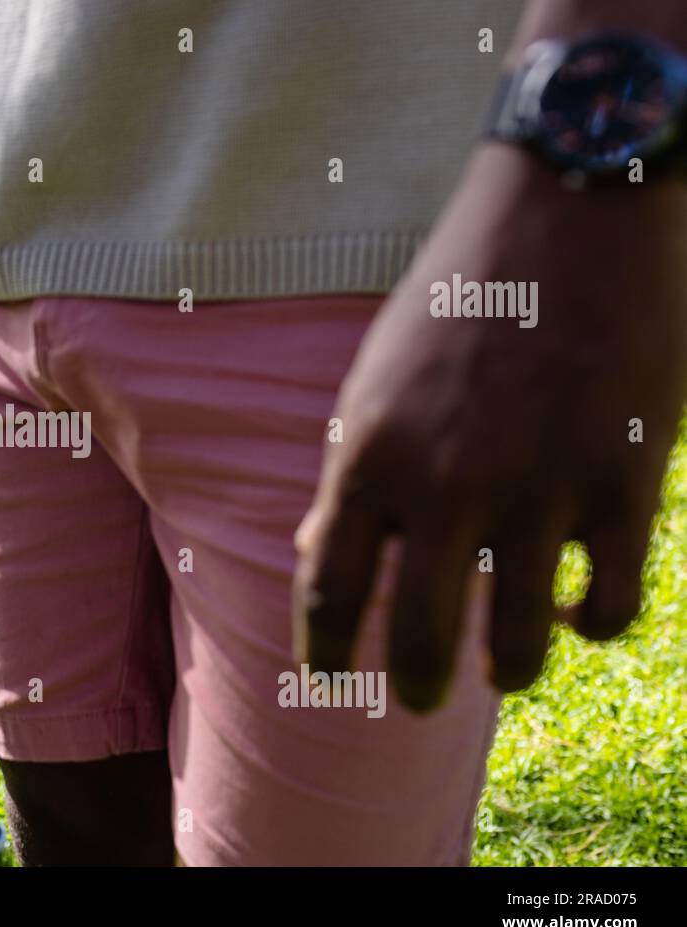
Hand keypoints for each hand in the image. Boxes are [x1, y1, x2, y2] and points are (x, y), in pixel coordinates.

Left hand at [293, 143, 686, 710]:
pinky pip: (610, 606)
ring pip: (519, 648)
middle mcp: (446, 486)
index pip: (326, 592)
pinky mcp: (626, 482)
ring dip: (508, 670)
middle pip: (421, 641)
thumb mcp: (374, 384)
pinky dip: (592, 626)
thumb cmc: (457, 299)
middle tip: (421, 699)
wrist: (567, 211)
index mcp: (368, 458)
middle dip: (417, 688)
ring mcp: (539, 490)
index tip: (332, 679)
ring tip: (504, 666)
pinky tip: (579, 612)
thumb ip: (350, 478)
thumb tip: (316, 555)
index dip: (325, 654)